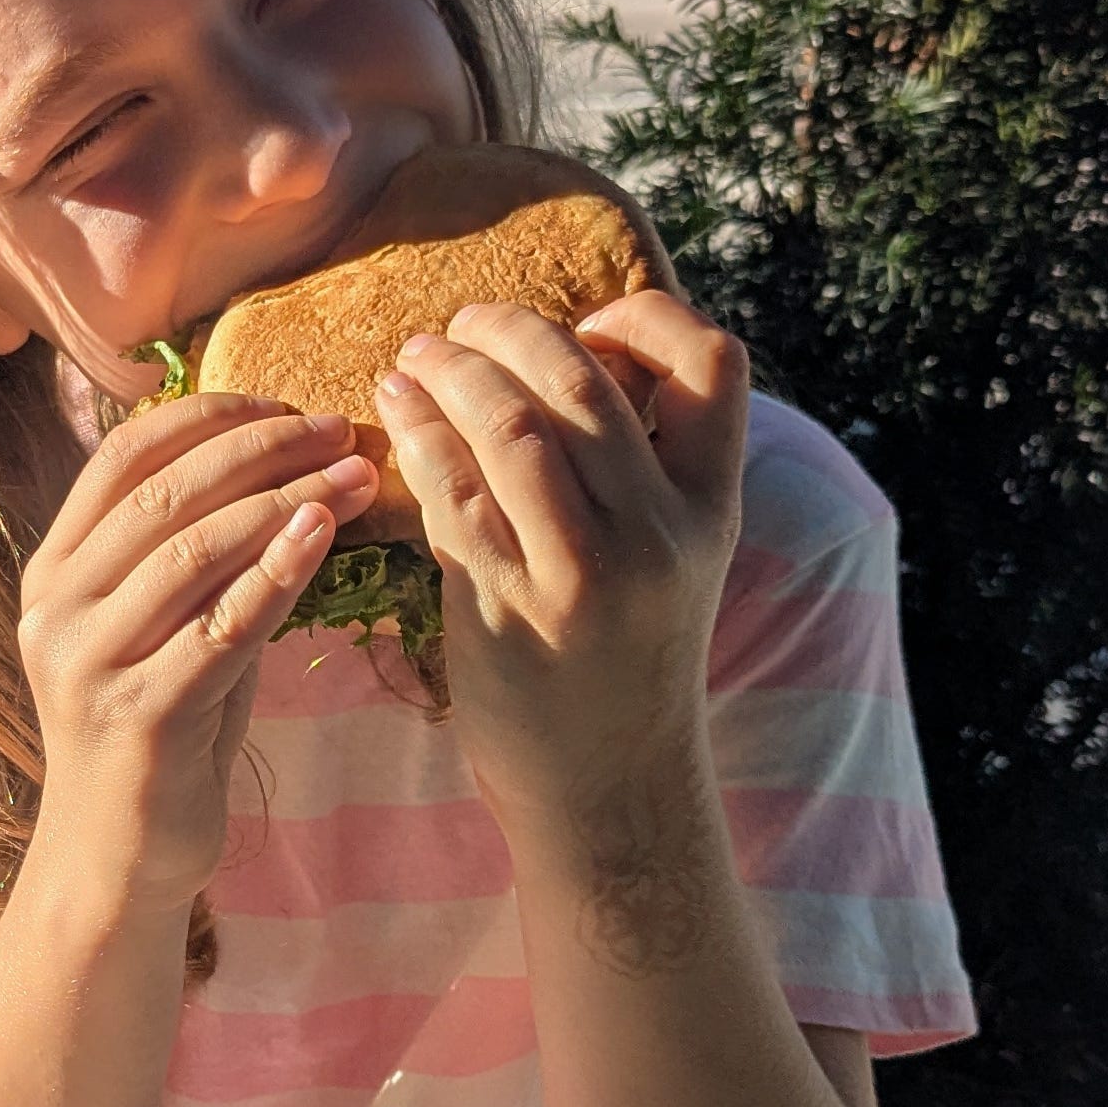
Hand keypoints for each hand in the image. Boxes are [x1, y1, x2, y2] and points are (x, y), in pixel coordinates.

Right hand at [19, 393, 381, 911]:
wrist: (117, 859)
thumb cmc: (159, 729)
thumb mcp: (165, 626)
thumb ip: (197, 554)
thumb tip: (288, 465)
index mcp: (54, 571)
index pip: (123, 457)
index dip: (207, 417)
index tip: (284, 402)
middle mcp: (56, 609)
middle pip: (162, 494)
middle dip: (260, 449)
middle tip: (336, 427)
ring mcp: (88, 664)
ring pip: (191, 552)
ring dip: (283, 502)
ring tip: (353, 476)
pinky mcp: (136, 717)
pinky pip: (219, 629)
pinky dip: (275, 573)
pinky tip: (323, 536)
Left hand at [373, 291, 748, 828]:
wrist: (610, 789)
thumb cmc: (625, 657)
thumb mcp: (670, 557)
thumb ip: (638, 468)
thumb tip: (563, 358)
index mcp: (711, 507)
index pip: (713, 365)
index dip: (646, 318)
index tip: (587, 321)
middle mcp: (660, 532)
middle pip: (585, 381)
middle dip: (511, 334)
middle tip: (462, 326)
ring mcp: (586, 572)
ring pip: (514, 426)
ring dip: (452, 374)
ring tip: (416, 357)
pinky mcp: (510, 608)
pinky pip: (453, 491)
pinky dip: (417, 435)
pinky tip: (394, 412)